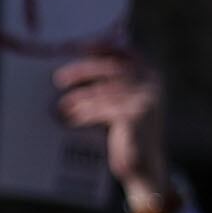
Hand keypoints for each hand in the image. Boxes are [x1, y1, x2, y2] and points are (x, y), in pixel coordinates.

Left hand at [52, 49, 172, 212]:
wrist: (144, 166)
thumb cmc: (126, 132)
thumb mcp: (123, 103)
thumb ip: (111, 84)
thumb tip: (74, 69)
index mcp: (151, 74)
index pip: (125, 53)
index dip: (103, 46)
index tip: (79, 46)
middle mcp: (153, 83)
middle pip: (111, 69)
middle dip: (82, 71)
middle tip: (58, 79)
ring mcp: (147, 99)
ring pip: (103, 92)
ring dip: (78, 99)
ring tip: (61, 107)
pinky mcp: (136, 116)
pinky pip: (102, 110)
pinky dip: (83, 114)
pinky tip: (71, 120)